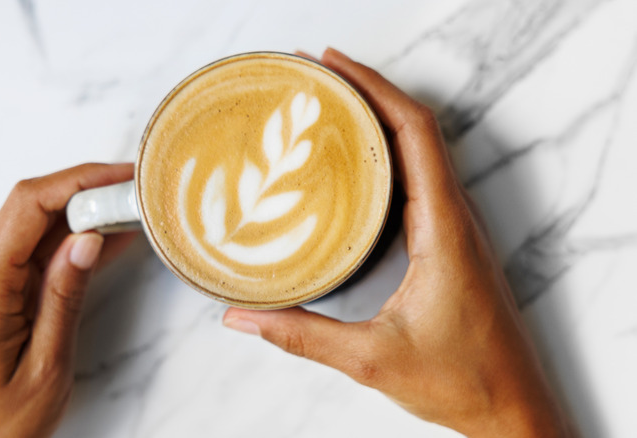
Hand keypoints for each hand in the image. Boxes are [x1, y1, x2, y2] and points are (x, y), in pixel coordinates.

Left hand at [0, 164, 135, 437]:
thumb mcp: (44, 365)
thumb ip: (64, 295)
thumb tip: (88, 238)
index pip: (29, 205)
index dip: (79, 180)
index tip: (122, 176)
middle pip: (31, 206)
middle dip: (86, 190)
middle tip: (136, 193)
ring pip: (33, 224)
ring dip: (80, 213)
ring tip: (129, 212)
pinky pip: (31, 250)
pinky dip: (68, 240)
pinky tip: (105, 240)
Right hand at [223, 49, 572, 436]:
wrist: (513, 409)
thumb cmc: (460, 382)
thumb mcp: (370, 359)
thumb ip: (301, 336)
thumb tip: (242, 317)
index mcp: (442, 230)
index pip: (413, 134)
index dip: (373, 89)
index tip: (331, 65)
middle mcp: (454, 218)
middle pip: (416, 128)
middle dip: (368, 91)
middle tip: (317, 77)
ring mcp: (455, 228)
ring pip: (421, 151)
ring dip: (379, 118)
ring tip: (330, 105)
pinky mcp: (449, 243)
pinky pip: (420, 179)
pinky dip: (388, 153)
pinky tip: (357, 163)